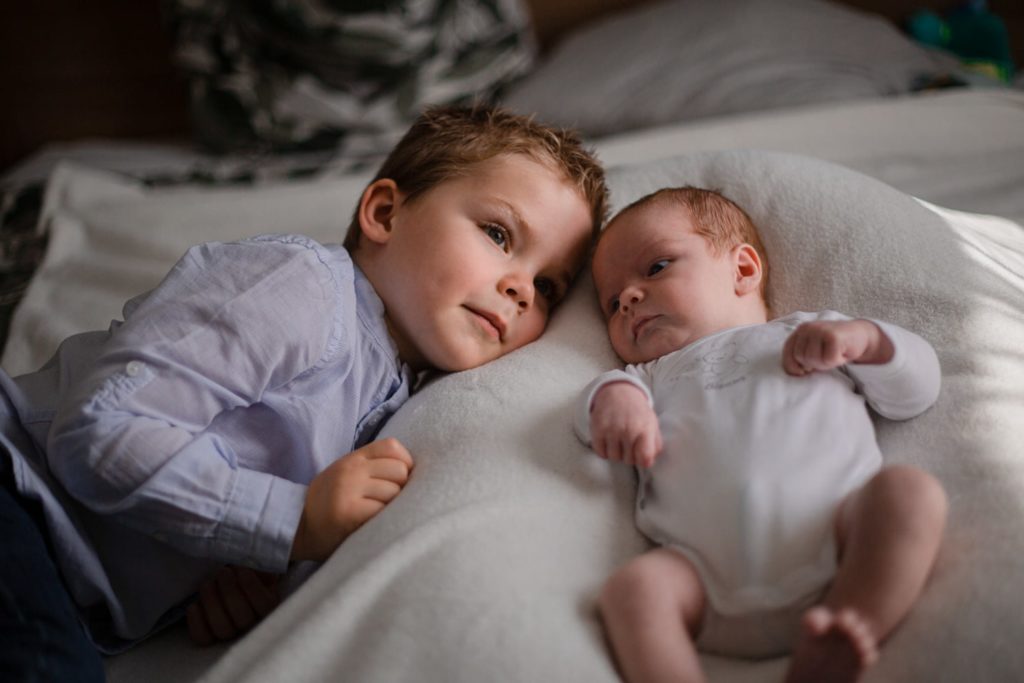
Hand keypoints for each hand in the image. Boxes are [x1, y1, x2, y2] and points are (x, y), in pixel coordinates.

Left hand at [186, 566, 280, 645]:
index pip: (266, 606)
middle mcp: (251, 625)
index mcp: (268, 606)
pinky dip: (196, 622)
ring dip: (212, 603)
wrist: (224, 580)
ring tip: (208, 583)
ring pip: (223, 629)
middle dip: (230, 591)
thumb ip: (263, 567)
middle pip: (243, 619)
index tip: (243, 570)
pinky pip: (202, 637)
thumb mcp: (257, 565)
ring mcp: (230, 633)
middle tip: (223, 572)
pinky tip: (195, 605)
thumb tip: (261, 573)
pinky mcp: (209, 636)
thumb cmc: (243, 571)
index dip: (252, 588)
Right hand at [290, 437, 413, 561]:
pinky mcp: (349, 512)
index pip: (393, 447)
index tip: (397, 481)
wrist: (300, 529)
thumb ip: (373, 467)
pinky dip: (382, 520)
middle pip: (399, 471)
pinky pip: (382, 511)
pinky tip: (370, 525)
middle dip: (400, 488)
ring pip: (394, 493)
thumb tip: (412, 470)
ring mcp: (348, 489)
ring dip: (390, 507)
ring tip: (374, 514)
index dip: (404, 464)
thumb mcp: (347, 475)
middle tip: (385, 502)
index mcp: (353, 458)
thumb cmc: (331, 503)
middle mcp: (350, 470)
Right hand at [590, 382, 662, 467]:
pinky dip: (604, 450)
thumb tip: (649, 462)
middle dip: (630, 455)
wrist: (618, 392)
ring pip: (614, 458)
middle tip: (629, 443)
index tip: (641, 457)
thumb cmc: (637, 411)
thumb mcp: (652, 424)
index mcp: (645, 429)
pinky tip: (609, 440)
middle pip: (629, 460)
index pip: (645, 458)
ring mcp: (612, 430)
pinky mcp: (598, 430)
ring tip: (619, 441)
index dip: (643, 462)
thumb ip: (655, 444)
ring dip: (617, 453)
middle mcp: (628, 430)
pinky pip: (601, 453)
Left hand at [782, 319, 893, 375]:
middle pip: (801, 358)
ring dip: (826, 363)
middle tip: (826, 357)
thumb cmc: (833, 346)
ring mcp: (820, 330)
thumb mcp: (813, 350)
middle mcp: (807, 328)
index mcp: (800, 330)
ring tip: (834, 354)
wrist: (860, 335)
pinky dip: (837, 361)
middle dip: (814, 364)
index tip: (803, 371)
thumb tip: (797, 371)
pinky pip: (828, 360)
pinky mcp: (833, 336)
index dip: (793, 366)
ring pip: (814, 359)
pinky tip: (842, 353)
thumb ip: (800, 357)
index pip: (787, 353)